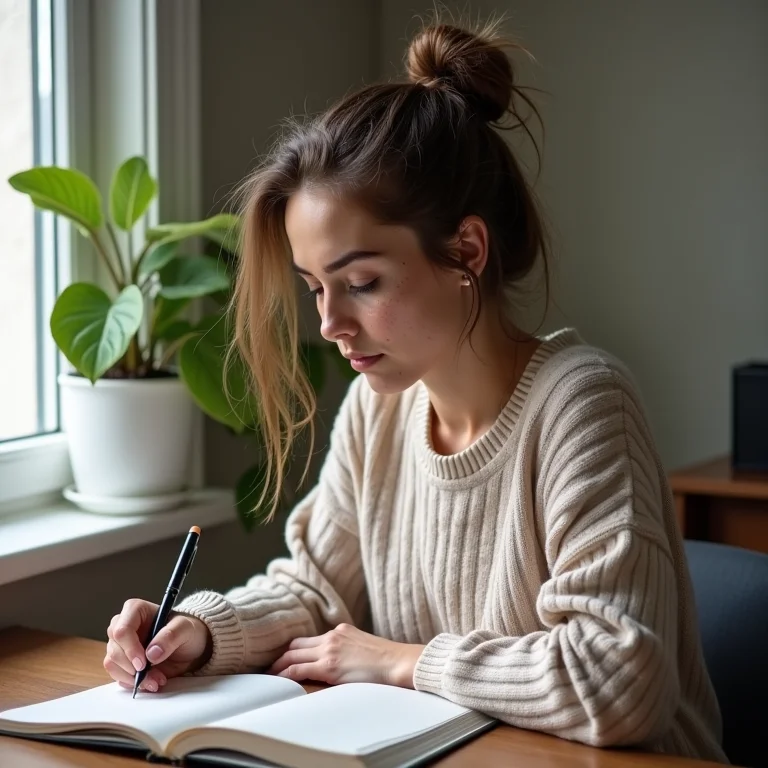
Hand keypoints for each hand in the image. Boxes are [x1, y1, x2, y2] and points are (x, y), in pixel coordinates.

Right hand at [104, 599, 211, 691]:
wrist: (190, 646)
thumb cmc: (187, 630)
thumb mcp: (186, 629)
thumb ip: (170, 636)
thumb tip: (151, 653)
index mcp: (136, 610)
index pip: (122, 630)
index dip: (130, 649)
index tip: (143, 664)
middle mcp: (124, 625)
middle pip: (115, 649)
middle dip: (134, 668)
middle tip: (155, 677)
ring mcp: (121, 645)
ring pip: (113, 664)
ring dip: (133, 678)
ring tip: (156, 680)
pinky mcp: (122, 662)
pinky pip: (117, 675)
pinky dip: (133, 683)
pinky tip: (151, 681)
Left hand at [267, 623, 424, 687]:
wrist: (397, 662)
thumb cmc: (387, 660)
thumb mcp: (365, 648)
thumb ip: (349, 650)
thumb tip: (342, 664)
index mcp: (341, 631)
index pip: (310, 639)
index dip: (294, 648)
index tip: (285, 657)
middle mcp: (332, 636)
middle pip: (296, 644)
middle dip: (281, 656)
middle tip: (269, 667)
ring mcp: (329, 649)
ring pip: (293, 655)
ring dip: (278, 666)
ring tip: (268, 676)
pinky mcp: (329, 665)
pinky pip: (298, 669)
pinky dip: (285, 674)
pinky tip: (278, 682)